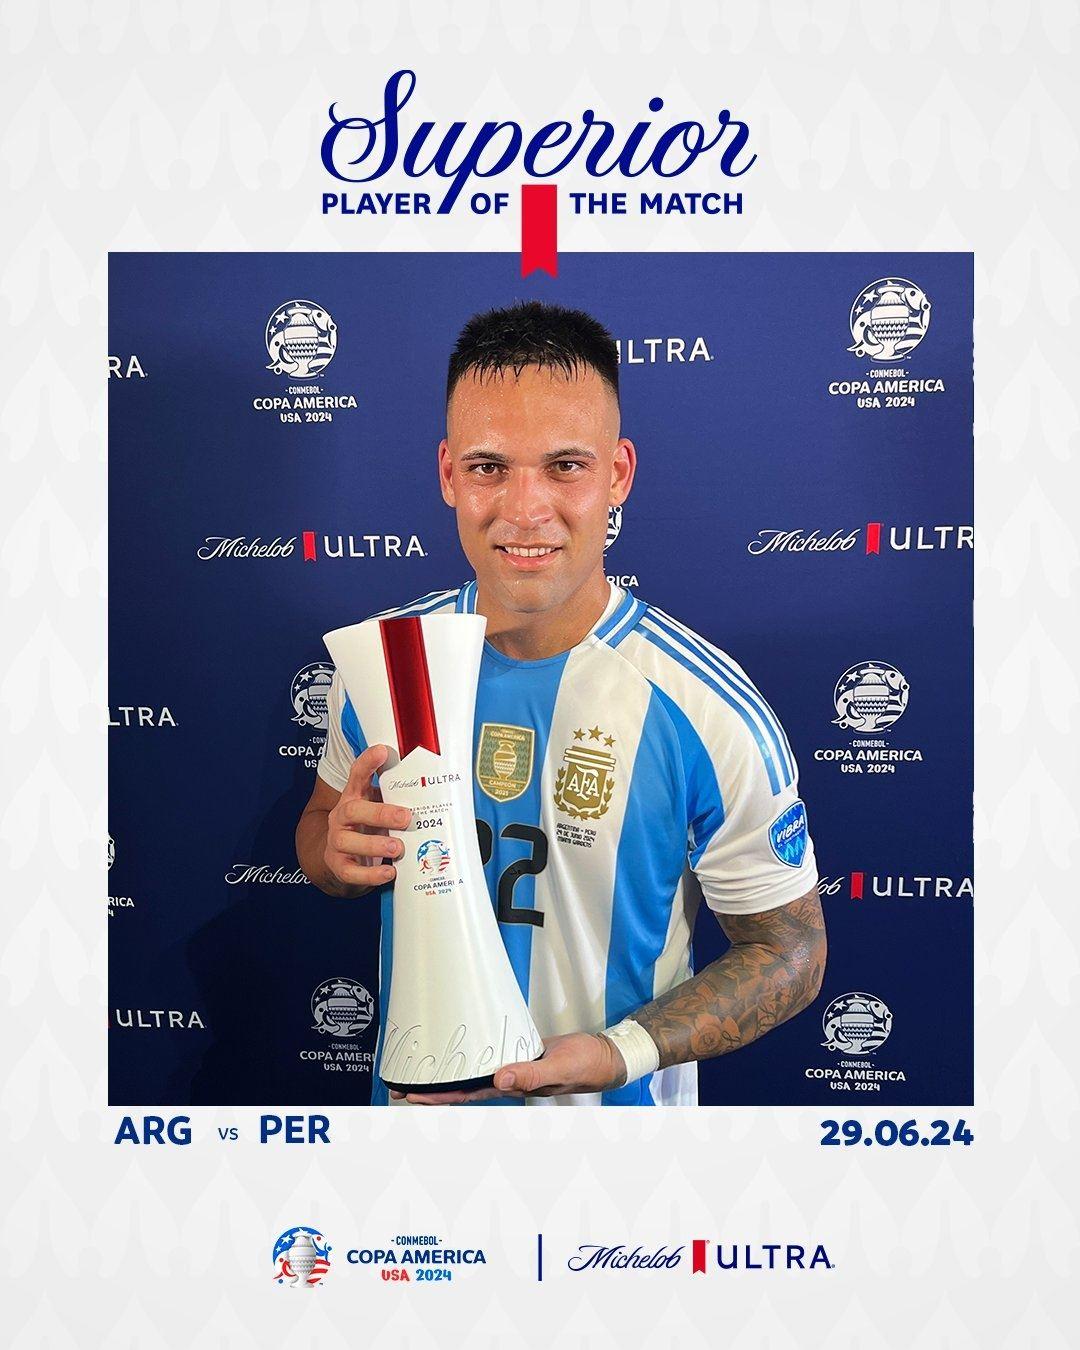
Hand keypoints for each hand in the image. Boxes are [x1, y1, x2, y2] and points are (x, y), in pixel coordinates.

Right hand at [324, 744, 410, 891]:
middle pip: (352, 809)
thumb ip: (397, 799)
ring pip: (347, 841)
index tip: (382, 751)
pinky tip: (388, 872)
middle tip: (406, 817)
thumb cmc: (369, 829)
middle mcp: (341, 817)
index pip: (356, 775)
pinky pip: (350, 872)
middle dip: (380, 813)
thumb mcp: (378, 808)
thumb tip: (436, 789)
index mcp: (353, 798)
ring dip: (375, 844)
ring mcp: (337, 842)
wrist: (343, 860)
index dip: (367, 763)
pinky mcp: (339, 866)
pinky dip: (370, 874)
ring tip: (399, 847)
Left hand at [390, 1032, 627, 1103]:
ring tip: (420, 1068)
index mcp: (509, 1086)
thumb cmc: (581, 1066)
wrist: (599, 1056)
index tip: (411, 1097)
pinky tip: (458, 1048)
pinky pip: (487, 1053)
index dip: (437, 1097)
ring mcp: (509, 1066)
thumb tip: (500, 1079)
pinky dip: (470, 1052)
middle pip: (460, 1086)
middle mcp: (504, 1079)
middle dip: (431, 1088)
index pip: (465, 1094)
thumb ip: (530, 1074)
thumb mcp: (556, 1069)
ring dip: (447, 1071)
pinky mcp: (515, 1051)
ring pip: (471, 1071)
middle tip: (399, 1086)